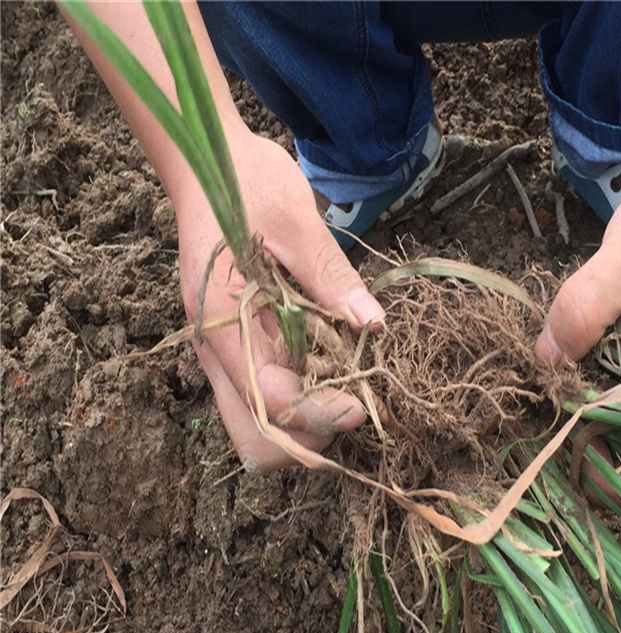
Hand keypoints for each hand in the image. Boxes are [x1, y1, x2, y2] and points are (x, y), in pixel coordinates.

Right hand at [176, 124, 383, 469]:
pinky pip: (268, 397)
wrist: (207, 164)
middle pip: (258, 439)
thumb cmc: (245, 181)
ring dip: (309, 421)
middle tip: (351, 402)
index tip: (362, 401)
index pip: (269, 405)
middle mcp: (217, 351)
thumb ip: (330, 275)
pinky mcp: (239, 346)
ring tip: (347, 384)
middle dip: (310, 434)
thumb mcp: (294, 219)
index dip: (318, 414)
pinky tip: (331, 366)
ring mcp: (225, 352)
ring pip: (262, 425)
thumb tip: (372, 325)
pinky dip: (303, 398)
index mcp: (222, 321)